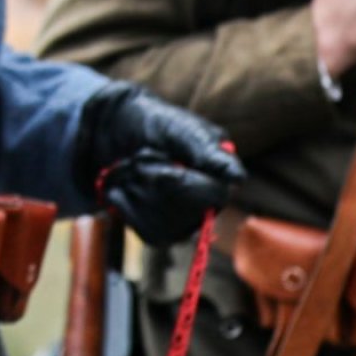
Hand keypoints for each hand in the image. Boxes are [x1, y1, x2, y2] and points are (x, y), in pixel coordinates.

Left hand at [77, 84, 244, 244]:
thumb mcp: (180, 130)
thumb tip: (238, 178)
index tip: (162, 159)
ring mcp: (185, 219)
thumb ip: (207, 153)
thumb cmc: (154, 123)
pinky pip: (148, 232)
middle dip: (155, 182)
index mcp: (219, 172)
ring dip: (137, 191)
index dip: (184, 181)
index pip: (215, 195)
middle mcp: (208, 201)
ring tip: (132, 167)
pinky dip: (127, 205)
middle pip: (188, 214)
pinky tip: (123, 186)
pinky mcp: (161, 230)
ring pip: (165, 225)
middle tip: (141, 156)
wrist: (116, 130)